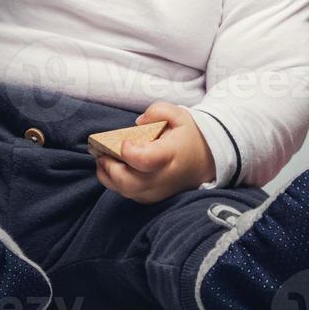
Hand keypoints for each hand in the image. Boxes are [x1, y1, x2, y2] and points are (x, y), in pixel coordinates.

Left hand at [94, 102, 217, 203]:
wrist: (207, 162)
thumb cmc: (189, 136)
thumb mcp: (180, 115)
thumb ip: (157, 111)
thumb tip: (138, 123)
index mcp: (170, 155)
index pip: (145, 160)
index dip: (129, 152)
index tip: (124, 141)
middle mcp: (162, 178)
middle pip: (128, 182)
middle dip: (109, 167)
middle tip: (101, 152)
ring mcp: (157, 191)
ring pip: (125, 191)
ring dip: (108, 176)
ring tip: (103, 158)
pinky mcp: (152, 198)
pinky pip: (128, 194)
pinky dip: (116, 182)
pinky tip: (113, 167)